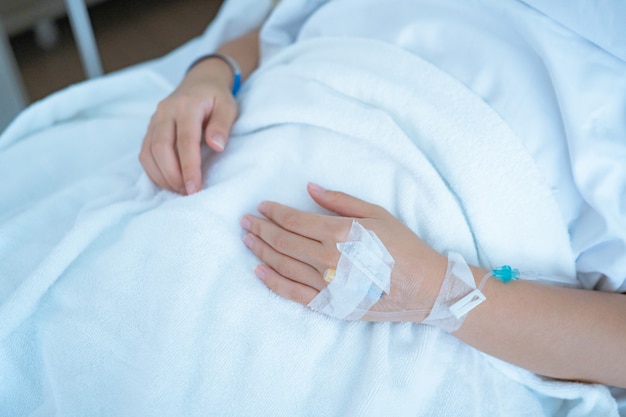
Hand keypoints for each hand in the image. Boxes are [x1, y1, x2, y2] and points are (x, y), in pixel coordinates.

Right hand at [139, 58, 237, 194]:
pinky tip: (168, 182)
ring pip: (148, 153)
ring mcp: (154, 120)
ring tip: (179, 190)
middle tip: (188, 193)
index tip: (195, 188)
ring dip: (162, 176)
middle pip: (161, 148)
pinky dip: (154, 172)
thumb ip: (222, 125)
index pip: (185, 141)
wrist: (200, 82)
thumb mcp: (228, 107)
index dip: (189, 167)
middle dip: (173, 175)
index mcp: (186, 106)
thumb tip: (217, 146)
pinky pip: (144, 154)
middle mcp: (165, 112)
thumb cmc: (216, 98)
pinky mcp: (149, 129)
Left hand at [241, 183, 446, 321]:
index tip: (261, 206)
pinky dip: (272, 281)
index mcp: (339, 233)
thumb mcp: (377, 214)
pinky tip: (258, 270)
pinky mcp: (329, 304)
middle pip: (282, 241)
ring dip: (261, 250)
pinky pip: (292, 293)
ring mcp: (326, 284)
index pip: (294, 220)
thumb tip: (310, 188)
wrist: (424, 287)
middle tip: (245, 221)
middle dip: (260, 229)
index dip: (273, 212)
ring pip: (282, 265)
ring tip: (247, 240)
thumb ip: (340, 201)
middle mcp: (327, 258)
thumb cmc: (403, 246)